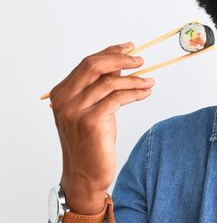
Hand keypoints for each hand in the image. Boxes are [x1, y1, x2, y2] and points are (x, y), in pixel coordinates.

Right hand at [49, 43, 153, 222]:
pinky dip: (135, 92)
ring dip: (134, 79)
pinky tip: (146, 92)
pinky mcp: (91, 121)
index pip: (87, 63)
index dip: (110, 52)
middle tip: (141, 60)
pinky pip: (118, 97)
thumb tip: (121, 64)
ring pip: (110, 82)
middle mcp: (64, 100)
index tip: (129, 47)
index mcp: (61, 93)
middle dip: (120, 58)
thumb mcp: (94, 110)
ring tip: (149, 81)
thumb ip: (101, 88)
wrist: (85, 175)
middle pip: (95, 66)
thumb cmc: (92, 143)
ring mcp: (76, 110)